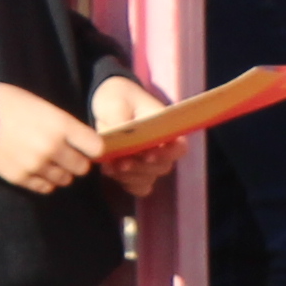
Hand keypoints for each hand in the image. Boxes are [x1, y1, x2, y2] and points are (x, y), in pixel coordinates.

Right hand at [0, 81, 101, 195]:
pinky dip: (45, 181)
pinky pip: (45, 188)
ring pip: (65, 180)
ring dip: (61, 172)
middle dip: (78, 162)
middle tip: (67, 155)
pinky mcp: (21, 178)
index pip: (96, 148)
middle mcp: (53, 148)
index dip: (94, 149)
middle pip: (83, 167)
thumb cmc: (12, 104)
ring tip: (49, 162)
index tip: (89, 148)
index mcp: (61, 125)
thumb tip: (84, 143)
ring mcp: (37, 165)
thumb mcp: (44, 107)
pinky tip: (37, 169)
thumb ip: (65, 126)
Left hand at [90, 74, 183, 201]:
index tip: (147, 155)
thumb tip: (120, 134)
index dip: (167, 154)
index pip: (179, 147)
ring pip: (149, 178)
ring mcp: (150, 162)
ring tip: (110, 167)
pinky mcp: (136, 171)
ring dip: (130, 177)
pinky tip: (110, 171)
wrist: (107, 104)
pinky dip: (126, 183)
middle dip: (142, 168)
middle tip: (122, 163)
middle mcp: (162, 147)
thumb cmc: (118, 98)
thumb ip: (120, 120)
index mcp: (165, 128)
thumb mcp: (116, 102)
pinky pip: (138, 187)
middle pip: (163, 167)